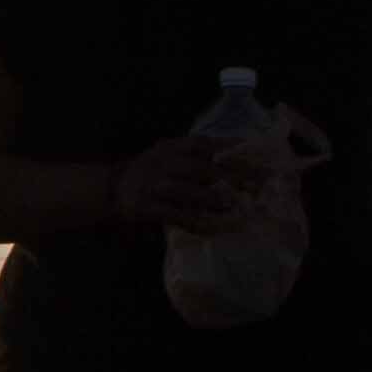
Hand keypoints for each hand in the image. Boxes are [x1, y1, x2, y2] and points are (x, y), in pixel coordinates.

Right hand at [109, 135, 255, 229]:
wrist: (113, 188)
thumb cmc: (150, 170)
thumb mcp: (168, 153)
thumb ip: (195, 154)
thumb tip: (238, 156)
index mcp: (171, 148)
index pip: (203, 144)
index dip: (229, 147)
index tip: (255, 153)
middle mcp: (163, 164)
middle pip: (202, 169)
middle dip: (233, 176)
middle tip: (258, 184)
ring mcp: (155, 186)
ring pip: (189, 192)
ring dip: (215, 199)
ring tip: (237, 205)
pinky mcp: (149, 208)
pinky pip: (178, 217)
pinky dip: (200, 223)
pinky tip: (218, 228)